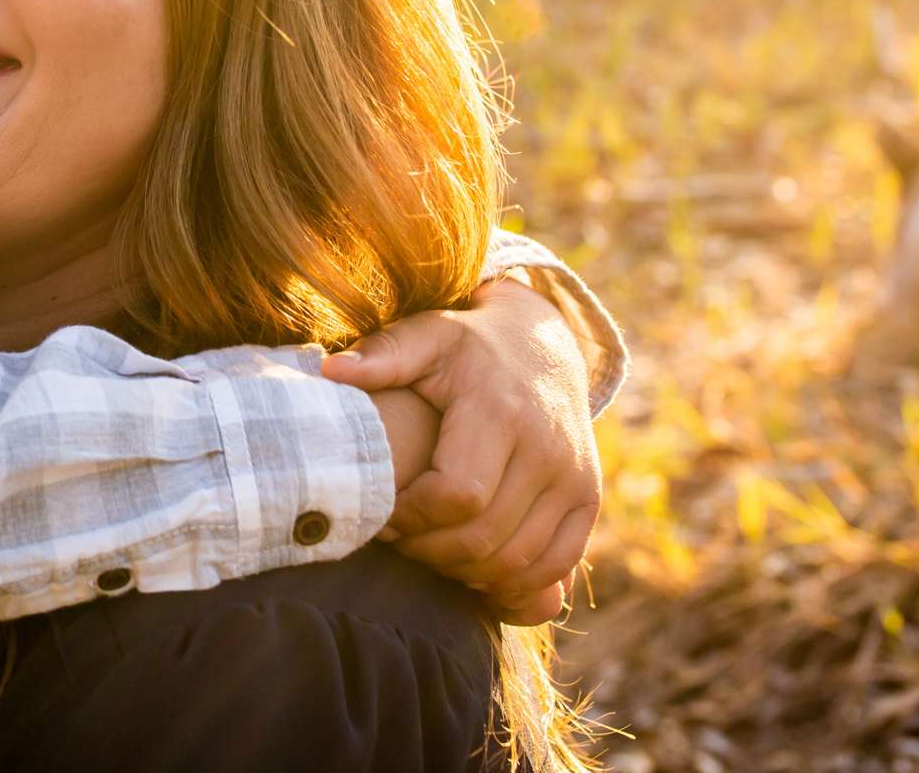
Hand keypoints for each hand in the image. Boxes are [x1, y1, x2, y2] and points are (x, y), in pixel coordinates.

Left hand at [322, 277, 599, 624]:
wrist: (543, 345)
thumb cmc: (468, 346)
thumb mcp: (426, 335)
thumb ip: (381, 356)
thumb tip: (329, 373)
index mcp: (502, 411)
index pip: (456, 495)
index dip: (411, 517)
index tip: (381, 511)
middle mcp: (548, 448)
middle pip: (484, 538)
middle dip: (430, 551)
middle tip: (398, 539)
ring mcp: (575, 477)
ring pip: (518, 562)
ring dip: (465, 572)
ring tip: (428, 549)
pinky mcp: (589, 498)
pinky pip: (557, 564)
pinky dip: (516, 584)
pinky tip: (475, 570)